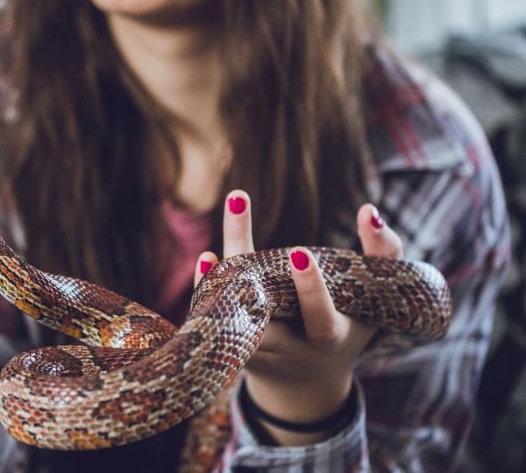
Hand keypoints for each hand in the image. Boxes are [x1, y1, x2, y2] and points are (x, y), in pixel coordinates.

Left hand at [193, 190, 401, 444]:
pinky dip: (208, 288)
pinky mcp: (232, 342)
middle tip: (255, 256)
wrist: (305, 381)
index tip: (301, 254)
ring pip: (235, 317)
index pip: (321, 319)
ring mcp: (256, 346)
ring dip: (219, 288)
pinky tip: (206, 259)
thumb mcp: (375, 299)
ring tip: (209, 256)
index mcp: (329, 337)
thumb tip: (368, 209)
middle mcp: (289, 345)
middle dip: (250, 295)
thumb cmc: (349, 322)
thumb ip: (383, 254)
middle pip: (273, 325)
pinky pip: (217, 313)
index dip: (311, 290)